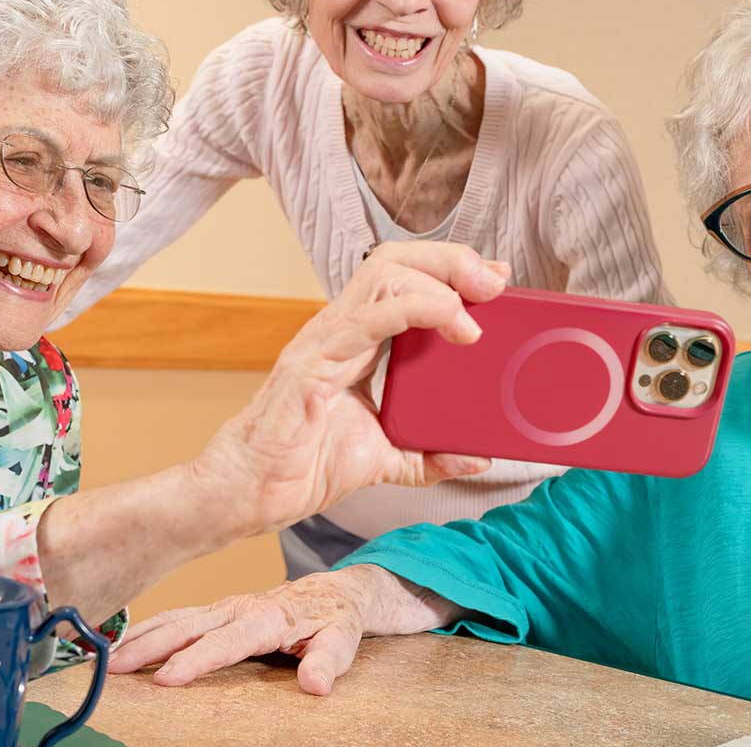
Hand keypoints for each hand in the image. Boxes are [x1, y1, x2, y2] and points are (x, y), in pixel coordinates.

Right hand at [109, 564, 452, 694]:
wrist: (334, 592)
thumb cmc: (336, 620)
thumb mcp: (344, 640)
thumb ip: (329, 662)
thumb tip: (315, 685)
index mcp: (268, 617)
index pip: (226, 642)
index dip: (196, 660)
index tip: (166, 678)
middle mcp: (240, 608)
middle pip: (188, 627)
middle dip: (149, 647)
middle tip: (113, 667)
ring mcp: (225, 607)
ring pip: (176, 619)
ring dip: (141, 637)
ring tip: (107, 658)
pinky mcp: (217, 611)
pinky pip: (178, 618)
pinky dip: (149, 628)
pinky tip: (125, 643)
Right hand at [190, 242, 506, 535]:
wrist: (255, 491)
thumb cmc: (305, 465)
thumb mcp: (385, 458)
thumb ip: (429, 455)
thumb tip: (477, 457)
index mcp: (356, 339)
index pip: (404, 279)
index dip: (450, 269)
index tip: (495, 280)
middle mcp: (342, 327)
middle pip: (397, 260)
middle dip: (452, 260)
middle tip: (496, 282)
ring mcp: (327, 337)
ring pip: (385, 272)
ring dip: (440, 279)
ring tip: (477, 309)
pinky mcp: (316, 359)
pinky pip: (370, 315)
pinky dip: (418, 308)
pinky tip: (451, 322)